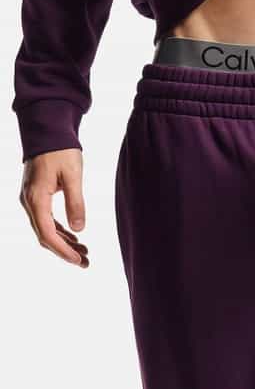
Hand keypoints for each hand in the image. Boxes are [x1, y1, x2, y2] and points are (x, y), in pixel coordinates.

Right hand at [19, 148, 88, 267]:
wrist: (48, 132)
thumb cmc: (61, 151)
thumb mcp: (74, 175)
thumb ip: (76, 202)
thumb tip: (79, 229)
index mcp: (36, 199)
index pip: (47, 234)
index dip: (62, 250)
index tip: (79, 260)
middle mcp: (29, 203)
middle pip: (45, 235)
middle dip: (64, 250)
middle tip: (85, 262)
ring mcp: (30, 200)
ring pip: (45, 228)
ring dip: (63, 241)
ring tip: (84, 252)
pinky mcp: (36, 196)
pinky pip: (46, 219)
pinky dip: (59, 229)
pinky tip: (74, 236)